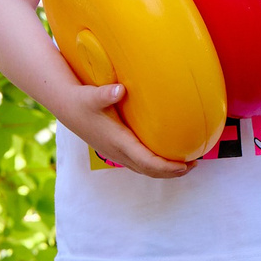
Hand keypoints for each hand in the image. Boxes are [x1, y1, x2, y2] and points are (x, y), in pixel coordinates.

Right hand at [54, 77, 194, 180]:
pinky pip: (138, 164)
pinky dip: (154, 165)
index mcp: (117, 141)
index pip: (146, 161)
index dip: (167, 167)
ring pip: (144, 169)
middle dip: (172, 172)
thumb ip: (106, 93)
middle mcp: (117, 152)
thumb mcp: (92, 95)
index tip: (186, 164)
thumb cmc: (81, 99)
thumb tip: (119, 89)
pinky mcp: (115, 150)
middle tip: (194, 164)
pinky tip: (164, 157)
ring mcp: (115, 153)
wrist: (66, 106)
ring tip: (185, 164)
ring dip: (164, 171)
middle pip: (149, 171)